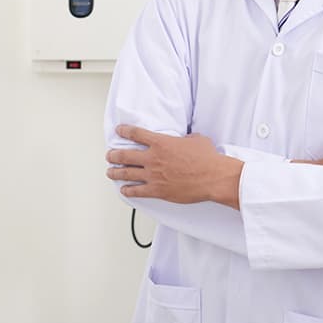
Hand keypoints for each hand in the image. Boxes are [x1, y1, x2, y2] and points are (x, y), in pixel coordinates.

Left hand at [106, 125, 243, 208]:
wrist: (213, 177)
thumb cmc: (207, 158)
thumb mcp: (196, 139)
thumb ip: (184, 138)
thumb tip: (185, 139)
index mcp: (161, 143)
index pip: (136, 134)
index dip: (124, 131)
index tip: (119, 130)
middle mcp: (153, 158)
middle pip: (125, 155)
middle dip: (114, 155)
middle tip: (110, 155)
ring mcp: (153, 175)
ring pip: (126, 173)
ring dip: (115, 172)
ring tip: (110, 172)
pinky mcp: (158, 190)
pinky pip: (137, 191)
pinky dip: (128, 190)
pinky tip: (124, 190)